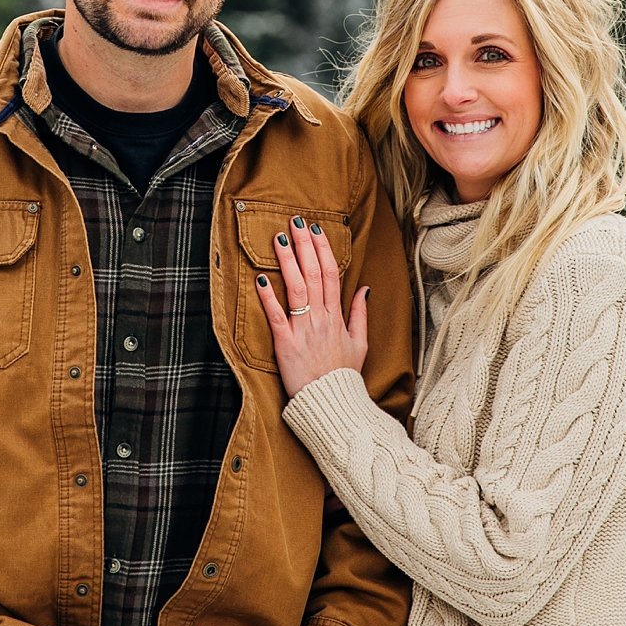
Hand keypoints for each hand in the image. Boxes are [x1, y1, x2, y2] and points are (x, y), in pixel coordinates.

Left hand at [255, 216, 368, 397]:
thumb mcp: (360, 344)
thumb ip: (360, 314)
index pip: (331, 275)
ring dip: (287, 262)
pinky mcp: (285, 344)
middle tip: (295, 221)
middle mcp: (320, 319)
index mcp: (337, 317)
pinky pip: (276, 316)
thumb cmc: (344, 377)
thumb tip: (364, 288)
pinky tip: (261, 278)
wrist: (332, 404)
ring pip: (296, 288)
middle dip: (304, 245)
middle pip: (313, 274)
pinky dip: (269, 297)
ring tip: (279, 238)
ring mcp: (303, 330)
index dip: (322, 250)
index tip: (315, 230)